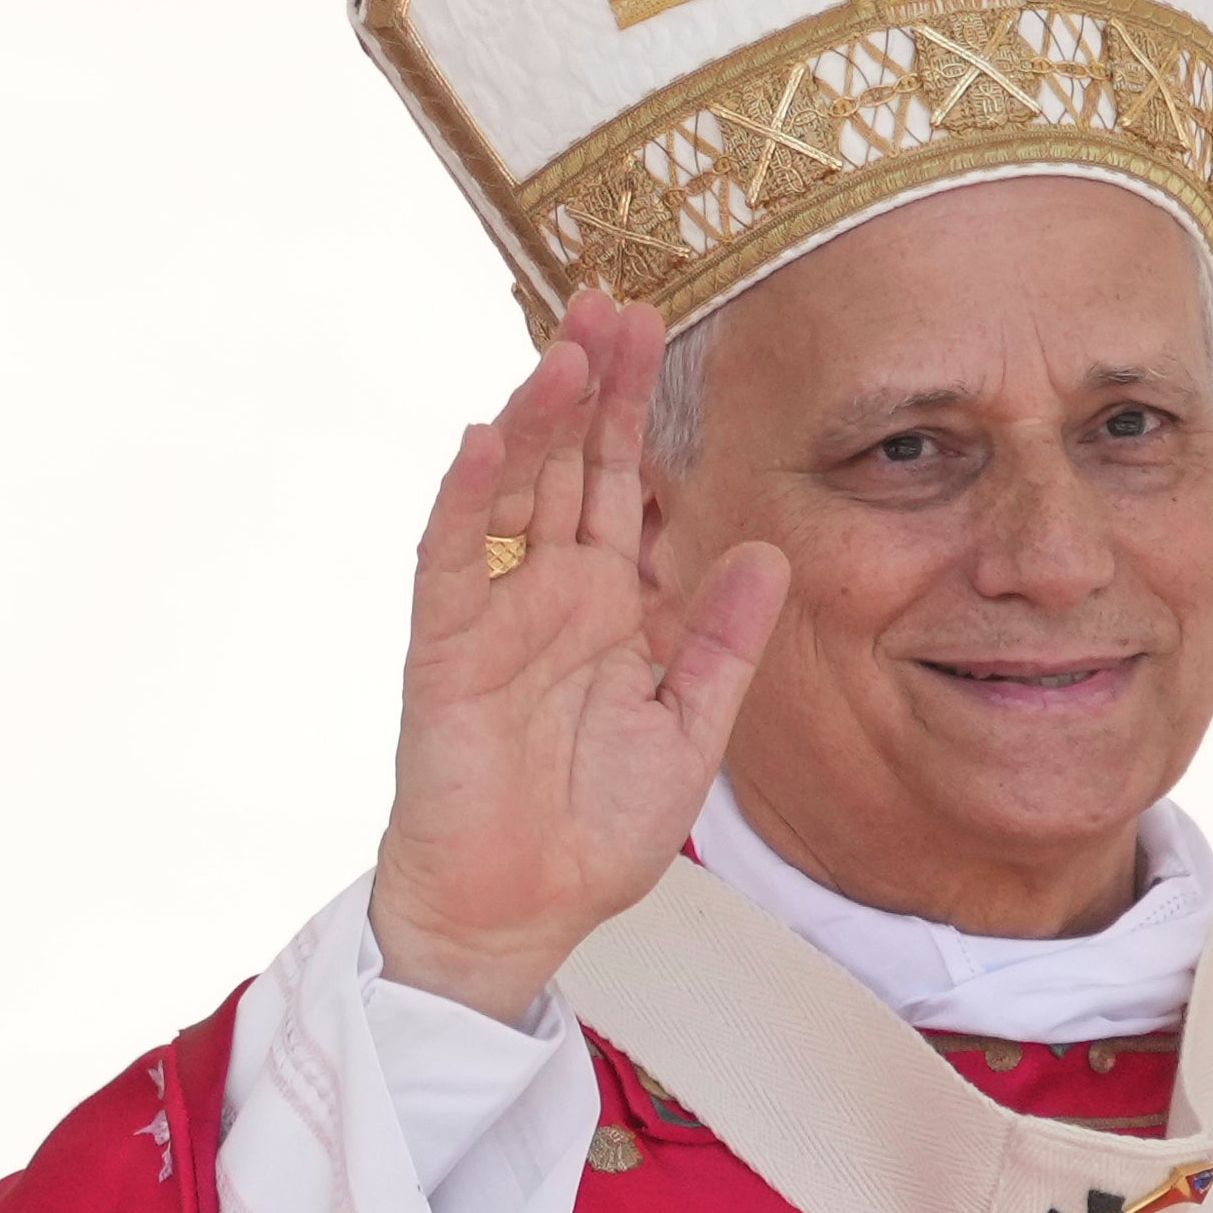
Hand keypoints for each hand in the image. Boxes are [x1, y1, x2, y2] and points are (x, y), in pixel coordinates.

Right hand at [369, 292, 789, 1022]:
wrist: (519, 913)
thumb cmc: (592, 829)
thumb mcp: (690, 731)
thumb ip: (723, 643)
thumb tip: (767, 551)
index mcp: (607, 603)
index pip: (620, 482)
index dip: (633, 407)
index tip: (652, 325)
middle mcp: (548, 594)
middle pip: (567, 464)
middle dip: (588, 382)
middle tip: (609, 298)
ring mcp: (494, 616)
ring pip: (511, 493)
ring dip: (534, 421)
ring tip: (564, 350)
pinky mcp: (446, 653)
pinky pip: (451, 564)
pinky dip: (462, 502)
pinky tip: (480, 442)